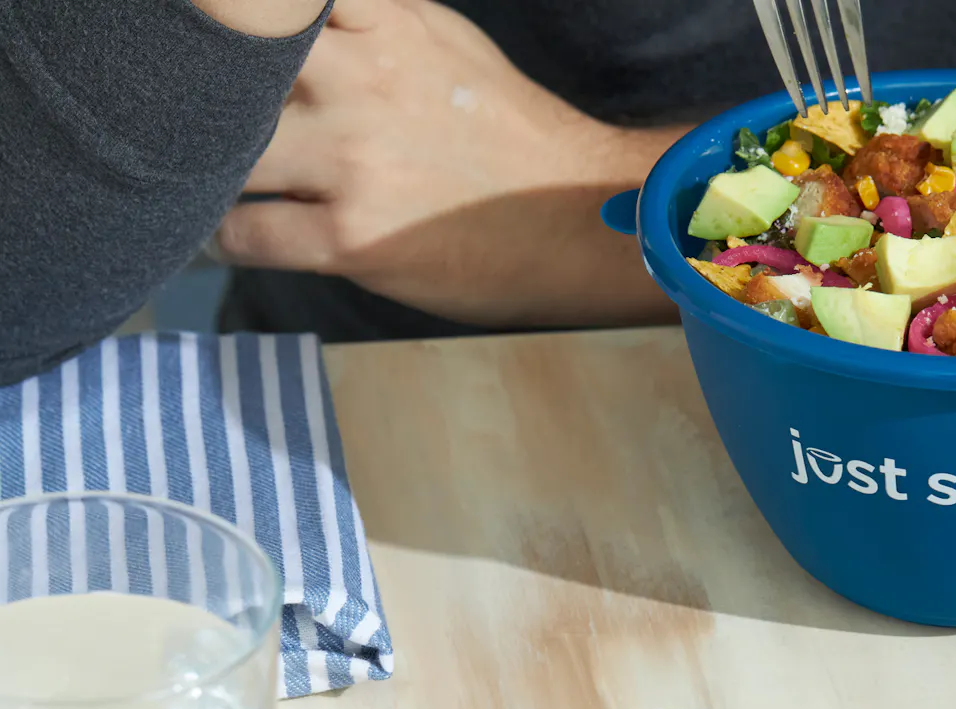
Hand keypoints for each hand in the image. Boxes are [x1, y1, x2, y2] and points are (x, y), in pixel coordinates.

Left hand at [216, 0, 685, 328]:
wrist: (577, 222)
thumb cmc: (512, 134)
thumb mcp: (445, 42)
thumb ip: (370, 22)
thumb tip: (301, 19)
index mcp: (384, 23)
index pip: (273, 2)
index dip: (232, 19)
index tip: (208, 41)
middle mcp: (360, 82)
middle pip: (225, 70)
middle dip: (196, 91)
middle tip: (179, 113)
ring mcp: (353, 163)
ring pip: (222, 156)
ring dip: (201, 170)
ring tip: (198, 178)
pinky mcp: (352, 239)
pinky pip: (244, 234)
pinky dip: (220, 235)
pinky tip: (224, 233)